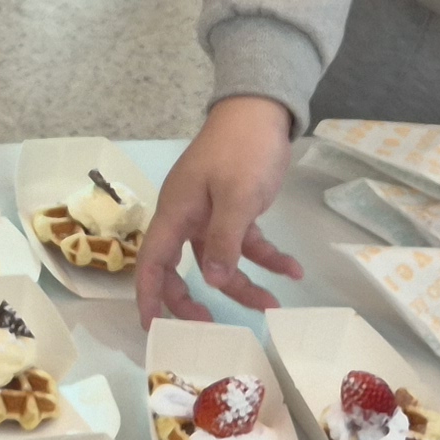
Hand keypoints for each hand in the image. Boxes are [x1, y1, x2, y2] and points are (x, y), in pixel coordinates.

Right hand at [133, 95, 307, 322]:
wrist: (261, 111)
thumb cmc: (243, 149)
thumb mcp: (237, 196)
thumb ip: (224, 240)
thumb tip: (211, 280)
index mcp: (177, 212)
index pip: (152, 261)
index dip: (147, 295)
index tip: (152, 328)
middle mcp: (187, 217)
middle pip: (180, 267)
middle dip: (193, 299)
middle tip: (210, 327)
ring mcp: (210, 214)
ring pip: (219, 261)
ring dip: (243, 283)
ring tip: (273, 304)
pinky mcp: (235, 210)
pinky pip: (245, 243)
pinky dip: (266, 257)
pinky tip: (292, 269)